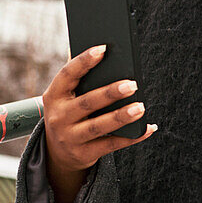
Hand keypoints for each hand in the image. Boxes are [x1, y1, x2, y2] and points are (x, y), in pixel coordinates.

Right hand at [42, 45, 156, 202]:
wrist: (58, 152)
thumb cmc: (70, 113)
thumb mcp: (65, 96)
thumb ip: (79, 76)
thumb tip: (101, 49)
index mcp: (54, 96)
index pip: (67, 75)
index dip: (83, 61)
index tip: (103, 48)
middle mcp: (58, 117)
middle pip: (87, 103)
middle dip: (110, 93)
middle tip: (133, 84)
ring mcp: (70, 138)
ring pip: (98, 127)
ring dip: (121, 117)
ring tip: (141, 107)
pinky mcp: (84, 154)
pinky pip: (111, 145)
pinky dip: (132, 137)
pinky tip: (148, 128)